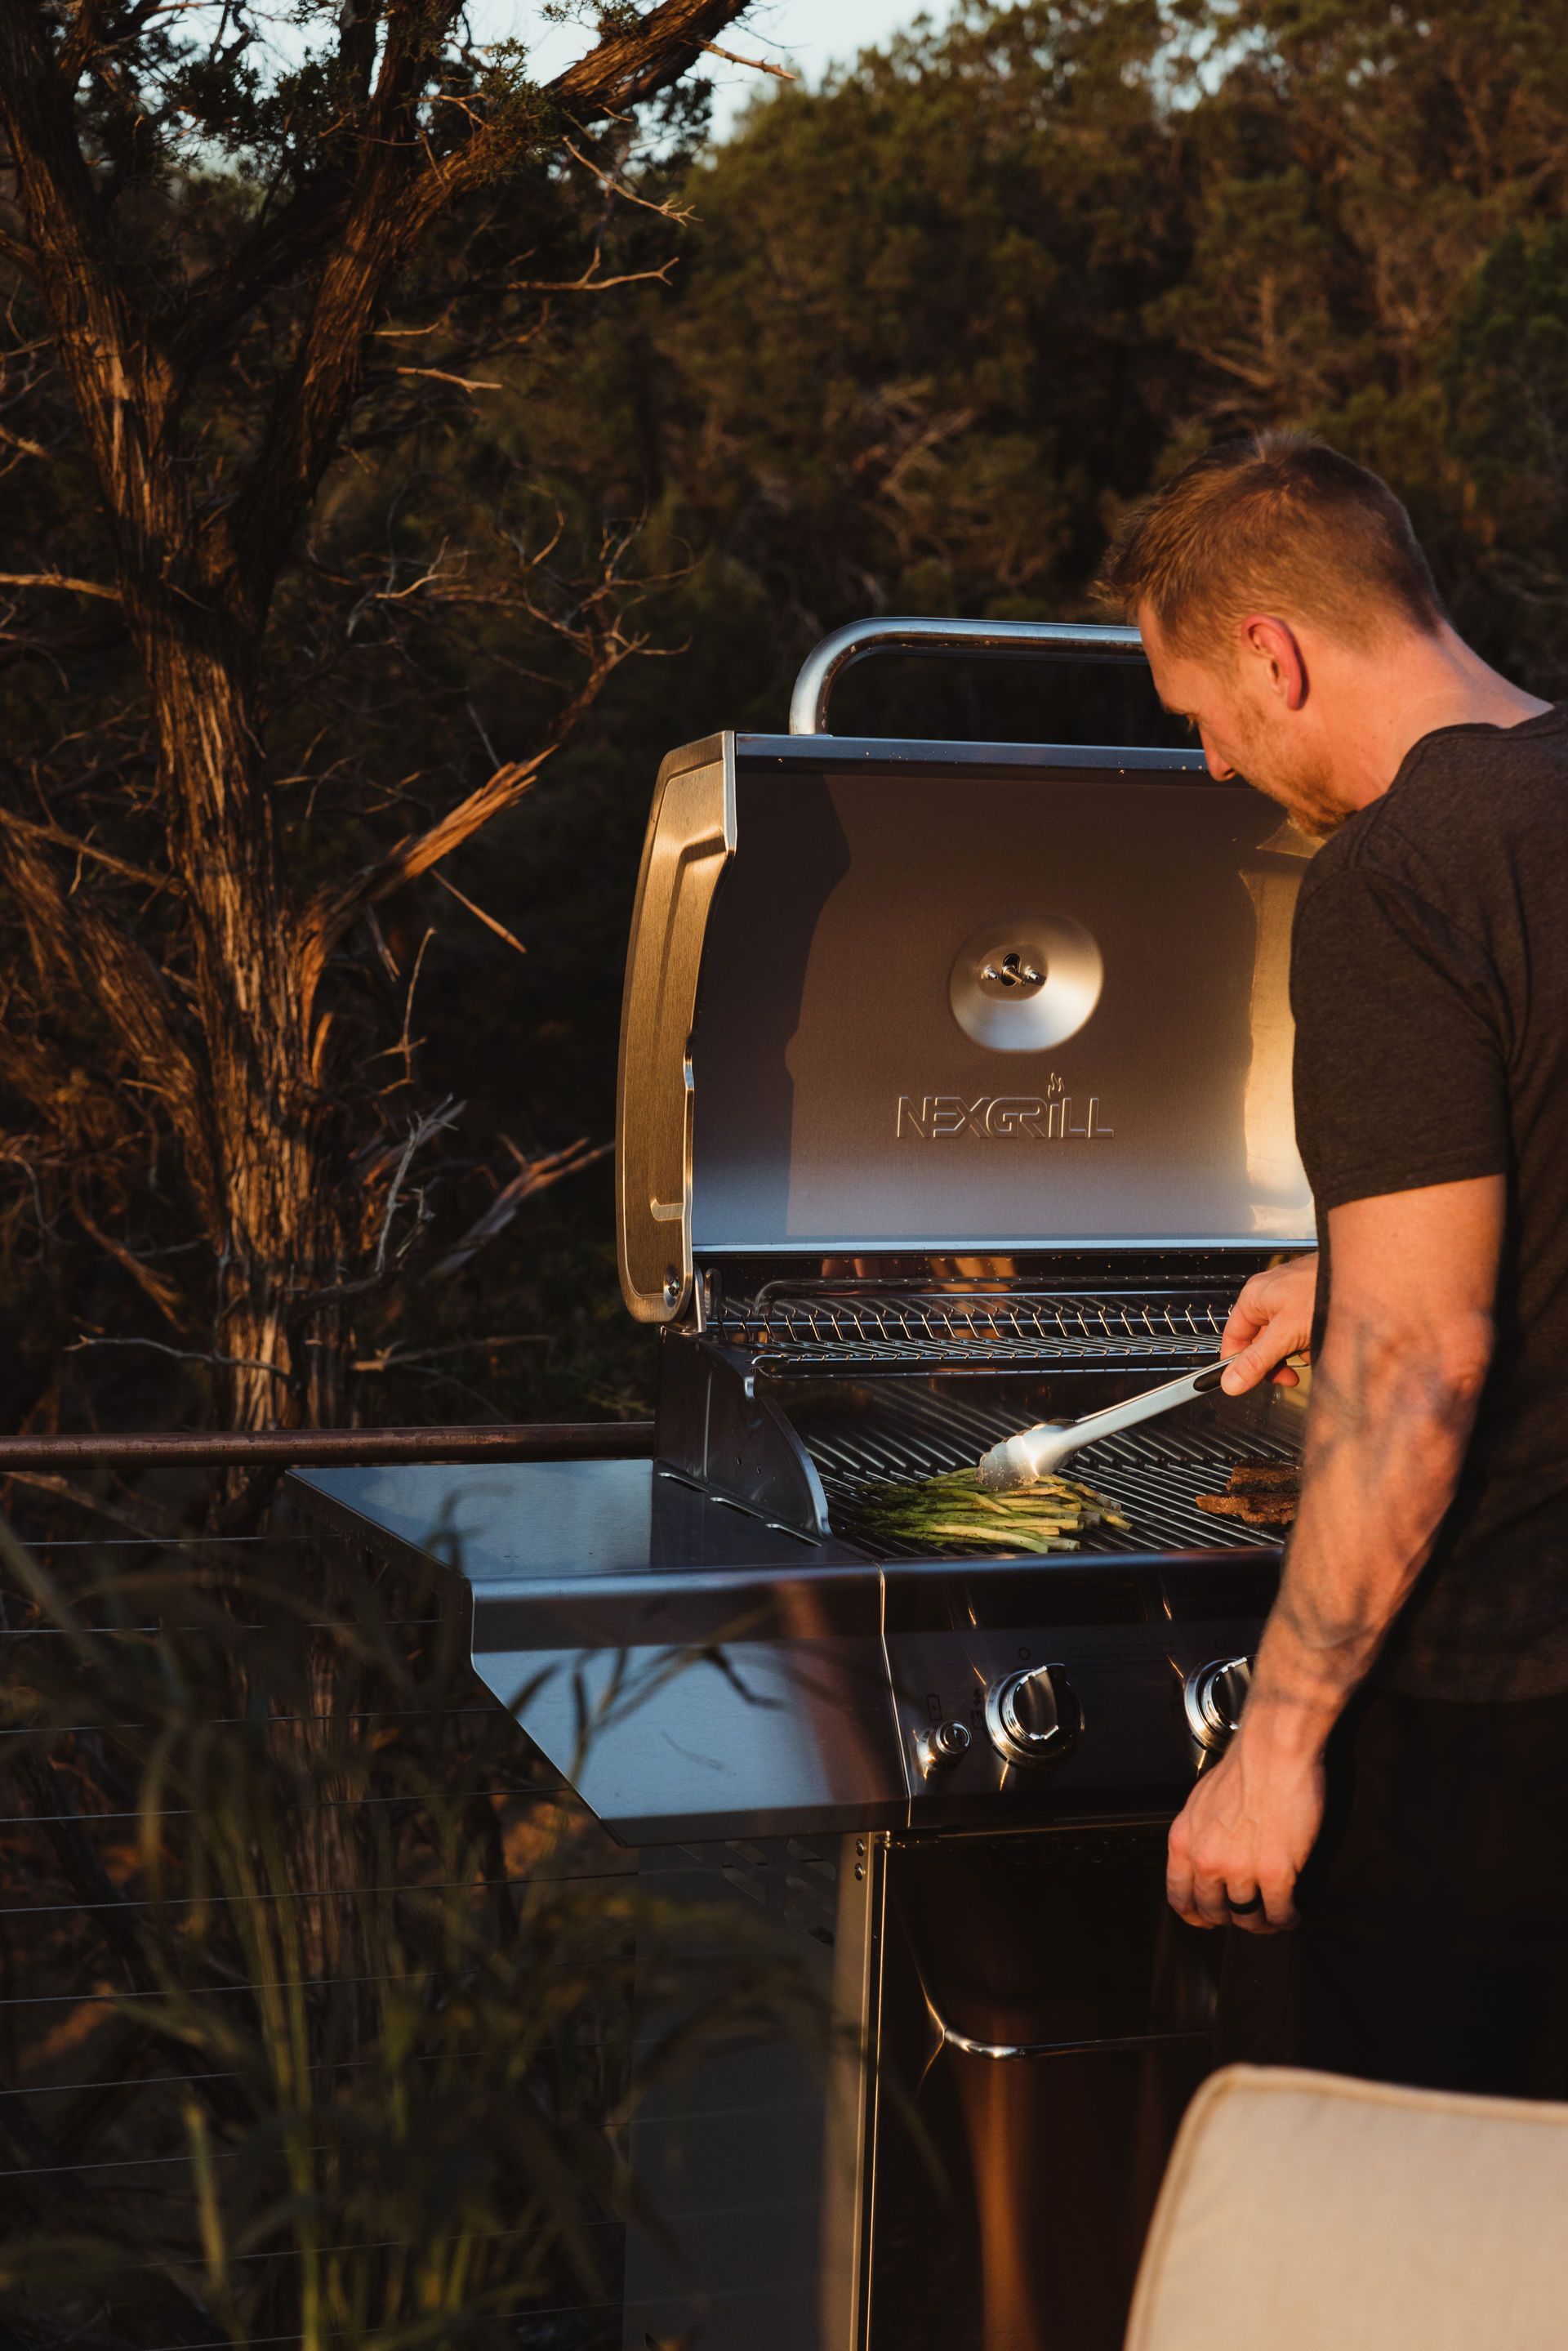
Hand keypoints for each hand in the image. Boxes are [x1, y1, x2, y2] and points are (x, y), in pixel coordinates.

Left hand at [1166, 1728, 1322, 1933]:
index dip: (1195, 1915)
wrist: (1273, 1751)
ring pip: (1249, 1917)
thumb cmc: (1243, 1767)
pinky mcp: (1275, 1873)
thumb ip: (1199, 1835)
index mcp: (1184, 1841)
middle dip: (1232, 1919)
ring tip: (1275, 1914)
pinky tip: (1292, 1914)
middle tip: (1248, 1914)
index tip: (1207, 1919)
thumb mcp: (1201, 1803)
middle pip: (1215, 1912)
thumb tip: (1207, 1857)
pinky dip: (1287, 1919)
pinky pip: (1279, 1913)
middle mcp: (1207, 1860)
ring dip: (1263, 1922)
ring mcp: (1241, 1869)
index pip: (1179, 1897)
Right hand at [1219, 1252, 1317, 1393]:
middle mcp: (1271, 1294)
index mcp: (1254, 1296)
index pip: (1234, 1337)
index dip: (1239, 1363)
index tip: (1249, 1383)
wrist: (1366, 1273)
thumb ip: (1257, 1361)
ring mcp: (1292, 1297)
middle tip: (1289, 1375)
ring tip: (1312, 1349)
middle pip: (1261, 1340)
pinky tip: (1323, 1339)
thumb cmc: (1325, 1291)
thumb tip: (1231, 1382)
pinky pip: (1303, 1328)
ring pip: (1284, 1336)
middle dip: (1277, 1359)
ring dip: (1297, 1351)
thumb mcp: (1286, 1334)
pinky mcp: (1312, 1301)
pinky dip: (1311, 1339)